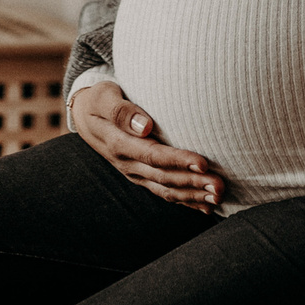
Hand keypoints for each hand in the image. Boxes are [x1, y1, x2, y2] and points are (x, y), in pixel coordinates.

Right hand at [72, 81, 220, 211]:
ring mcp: (134, 173)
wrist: (84, 115)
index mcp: (119, 144)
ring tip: (218, 197)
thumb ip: (122, 111)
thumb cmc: (99, 99)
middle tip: (219, 187)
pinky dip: (185, 201)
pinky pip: (164, 193)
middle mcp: (127, 164)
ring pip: (166, 190)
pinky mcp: (141, 176)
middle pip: (164, 177)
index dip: (179, 160)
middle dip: (193, 183)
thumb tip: (145, 126)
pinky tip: (205, 207)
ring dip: (193, 195)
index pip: (154, 155)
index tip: (203, 162)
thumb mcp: (104, 97)